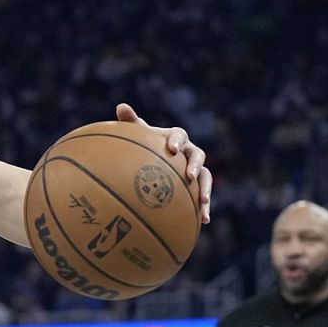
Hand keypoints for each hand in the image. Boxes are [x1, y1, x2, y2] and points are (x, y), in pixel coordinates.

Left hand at [116, 103, 211, 223]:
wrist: (155, 163)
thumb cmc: (145, 148)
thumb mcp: (138, 136)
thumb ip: (131, 122)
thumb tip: (120, 106)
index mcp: (176, 138)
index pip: (179, 135)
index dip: (177, 141)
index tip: (171, 148)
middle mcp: (190, 152)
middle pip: (197, 155)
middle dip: (194, 165)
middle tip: (188, 175)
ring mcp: (196, 169)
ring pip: (205, 176)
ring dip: (206, 188)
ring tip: (203, 200)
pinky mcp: (198, 186)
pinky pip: (203, 195)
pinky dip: (205, 207)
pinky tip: (204, 221)